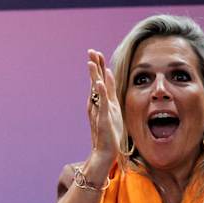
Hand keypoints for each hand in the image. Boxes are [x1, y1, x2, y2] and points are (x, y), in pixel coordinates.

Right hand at [85, 49, 123, 172]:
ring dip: (93, 75)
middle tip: (90, 51)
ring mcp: (99, 110)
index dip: (98, 66)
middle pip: (95, 80)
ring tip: (90, 62)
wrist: (105, 151)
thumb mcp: (113, 112)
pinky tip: (97, 82)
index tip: (96, 53)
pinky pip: (102, 102)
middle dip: (94, 65)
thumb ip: (109, 98)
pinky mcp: (103, 117)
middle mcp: (97, 104)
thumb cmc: (110, 134)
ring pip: (96, 89)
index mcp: (102, 101)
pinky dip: (99, 92)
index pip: (99, 80)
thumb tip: (107, 85)